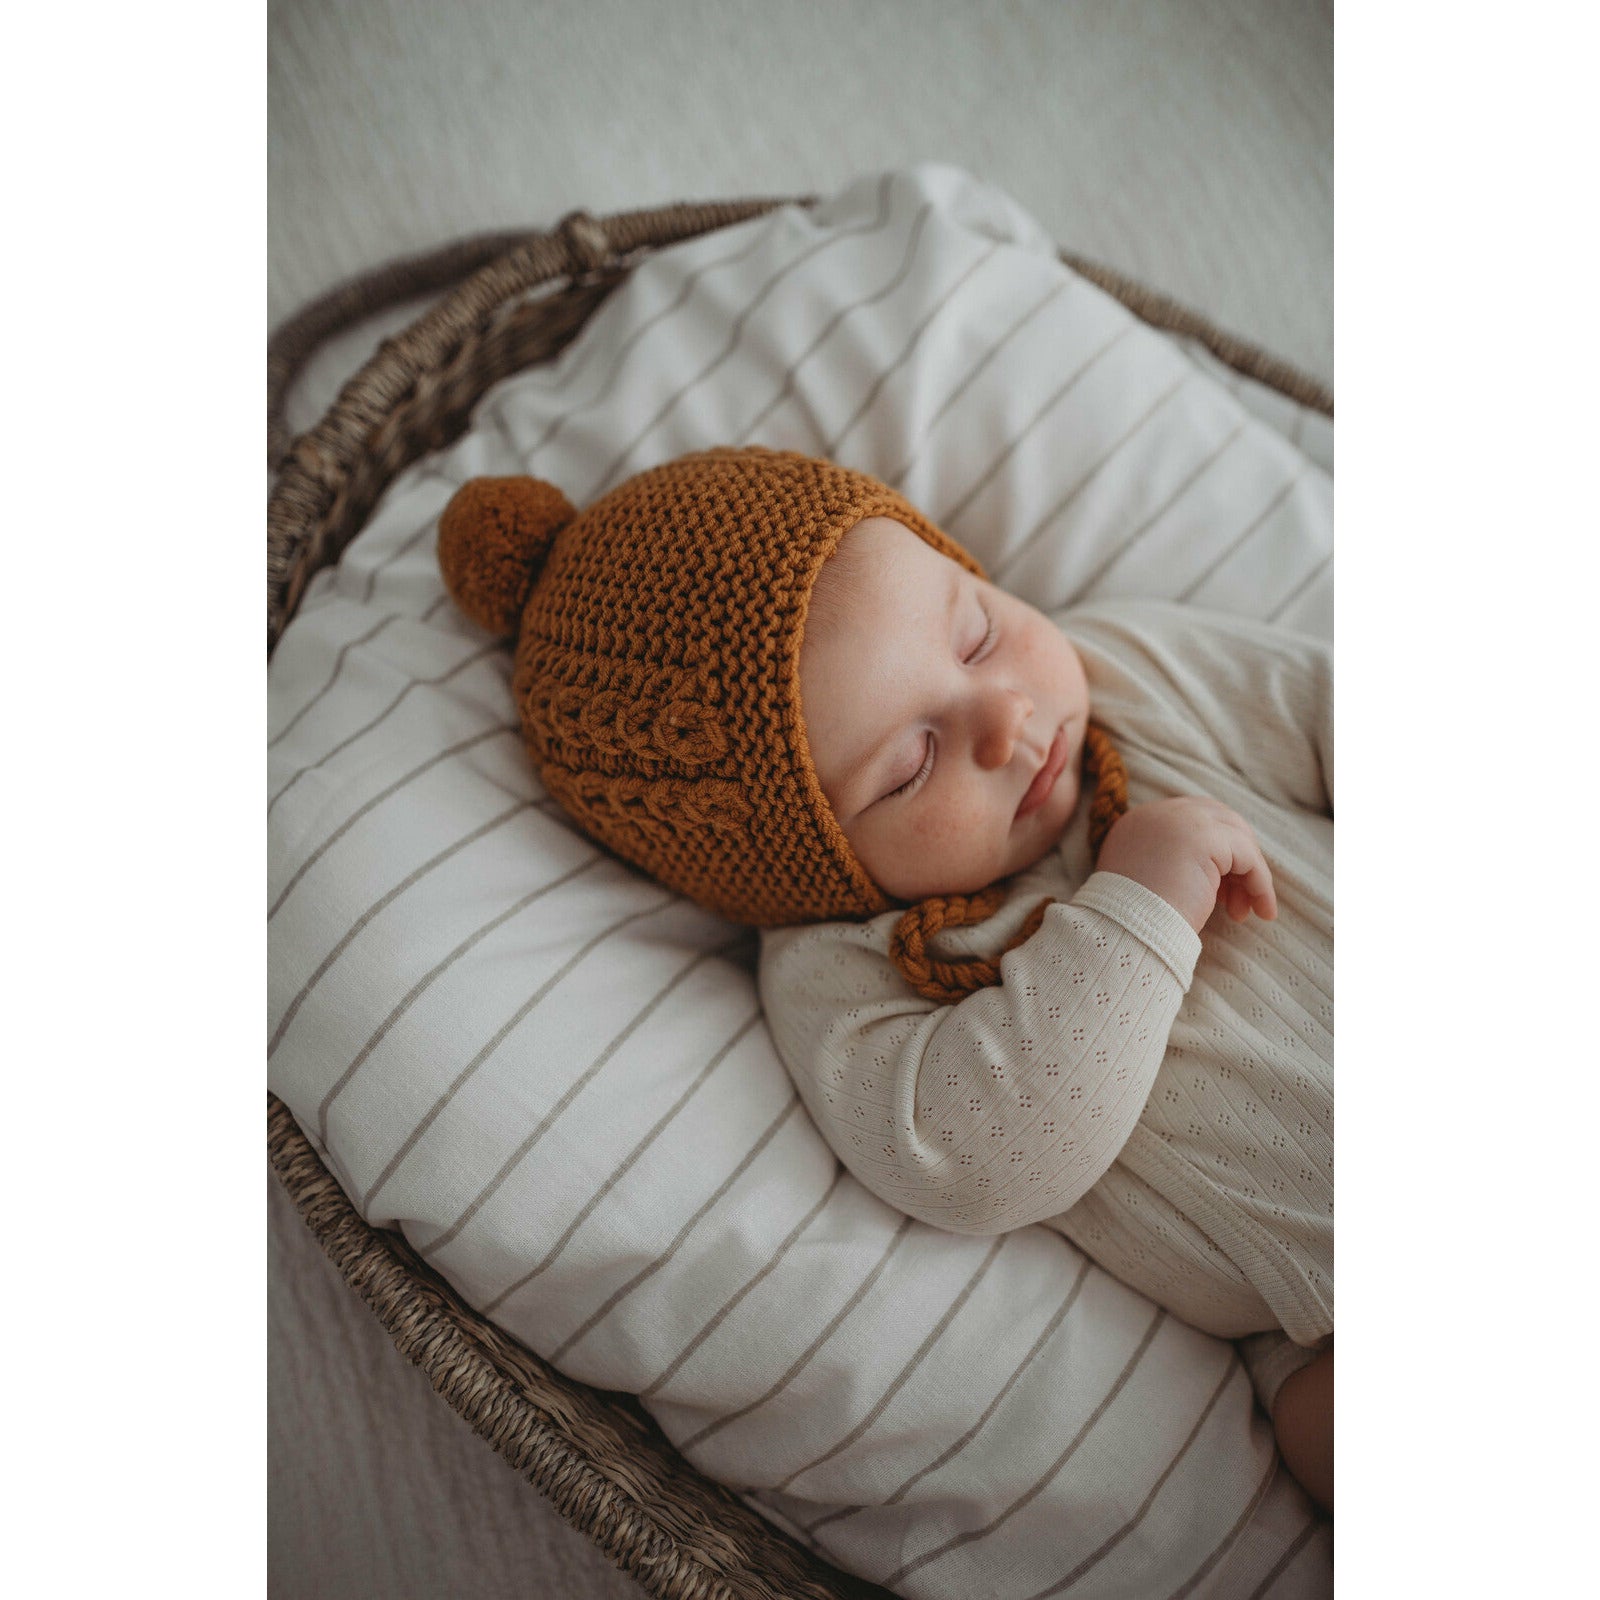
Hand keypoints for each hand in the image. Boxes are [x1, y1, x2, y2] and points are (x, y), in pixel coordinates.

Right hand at [1097, 796, 1277, 932]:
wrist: (1124, 930)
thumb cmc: (1134, 919)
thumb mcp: (1148, 881)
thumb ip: (1172, 863)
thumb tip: (1214, 871)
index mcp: (1141, 822)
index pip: (1193, 820)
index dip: (1216, 853)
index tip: (1224, 891)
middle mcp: (1159, 812)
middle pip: (1219, 820)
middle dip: (1237, 858)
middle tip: (1240, 899)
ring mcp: (1182, 819)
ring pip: (1237, 837)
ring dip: (1250, 874)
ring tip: (1248, 911)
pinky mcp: (1205, 836)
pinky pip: (1248, 856)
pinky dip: (1259, 883)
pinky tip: (1261, 909)